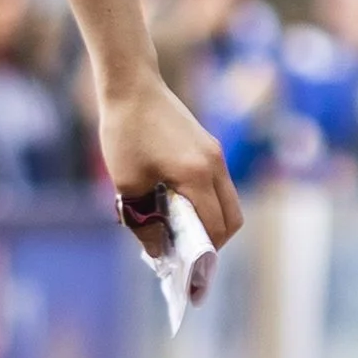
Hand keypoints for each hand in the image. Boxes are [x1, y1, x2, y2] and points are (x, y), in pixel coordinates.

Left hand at [96, 71, 242, 246]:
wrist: (132, 86)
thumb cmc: (125, 133)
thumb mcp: (127, 184)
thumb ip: (143, 221)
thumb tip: (156, 251)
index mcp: (197, 175)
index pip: (214, 227)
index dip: (203, 254)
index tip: (186, 271)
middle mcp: (215, 166)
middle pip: (232, 218)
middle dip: (213, 242)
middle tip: (185, 255)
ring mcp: (215, 155)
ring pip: (229, 202)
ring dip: (211, 222)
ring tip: (179, 233)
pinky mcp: (209, 147)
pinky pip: (218, 186)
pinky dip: (207, 203)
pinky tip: (177, 207)